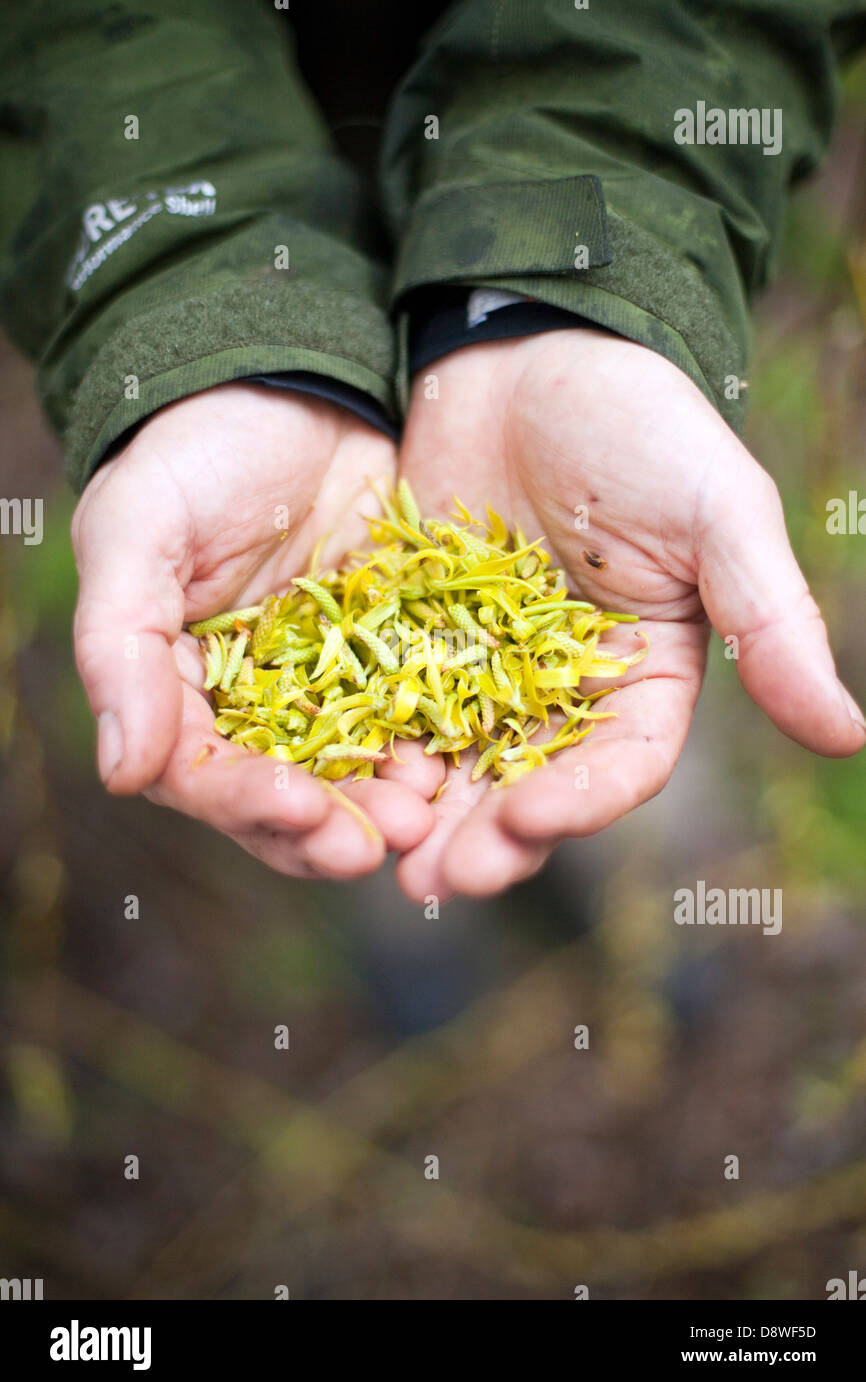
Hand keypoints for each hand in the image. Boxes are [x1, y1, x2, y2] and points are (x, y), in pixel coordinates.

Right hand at [71, 382, 436, 878]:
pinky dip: (435, 745)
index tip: (303, 811)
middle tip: (380, 844)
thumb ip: (122, 645)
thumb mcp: (139, 527)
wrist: (295, 386)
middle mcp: (254, 704)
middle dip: (328, 828)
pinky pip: (416, 716)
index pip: (203, 773)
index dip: (249, 802)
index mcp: (180, 688)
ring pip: (354, 773)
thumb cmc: (197, 449)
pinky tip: (460, 761)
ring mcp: (329, 686)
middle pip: (283, 796)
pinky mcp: (396, 659)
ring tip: (427, 816)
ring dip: (385, 805)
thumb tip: (122, 772)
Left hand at [391, 330, 864, 899]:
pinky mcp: (412, 640)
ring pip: (454, 763)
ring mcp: (482, 670)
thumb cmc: (637, 422)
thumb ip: (770, 622)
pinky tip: (331, 777)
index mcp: (645, 677)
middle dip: (486, 838)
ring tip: (376, 857)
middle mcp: (565, 690)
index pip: (620, 765)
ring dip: (420, 816)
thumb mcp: (718, 512)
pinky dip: (366, 745)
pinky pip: (387, 706)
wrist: (525, 349)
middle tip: (435, 883)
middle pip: (529, 786)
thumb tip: (850, 737)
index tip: (528, 821)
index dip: (580, 801)